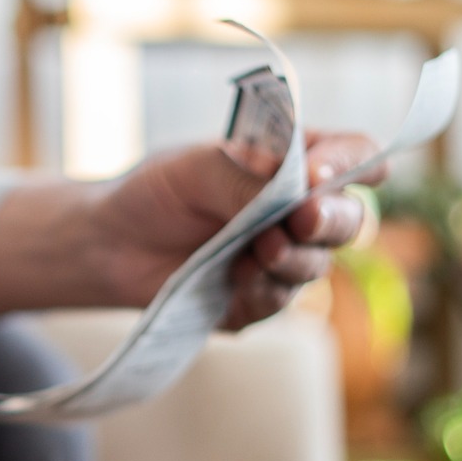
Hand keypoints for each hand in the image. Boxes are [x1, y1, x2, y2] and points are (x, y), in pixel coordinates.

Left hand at [0, 133, 381, 327]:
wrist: (107, 243)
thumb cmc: (155, 191)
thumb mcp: (195, 166)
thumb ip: (247, 171)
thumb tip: (297, 184)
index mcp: (293, 165)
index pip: (354, 156)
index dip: (352, 164)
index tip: (318, 175)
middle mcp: (297, 212)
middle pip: (349, 219)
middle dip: (330, 221)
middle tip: (300, 220)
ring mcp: (281, 259)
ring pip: (317, 266)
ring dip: (292, 259)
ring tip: (254, 251)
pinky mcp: (256, 301)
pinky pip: (278, 304)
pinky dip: (262, 293)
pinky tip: (235, 282)